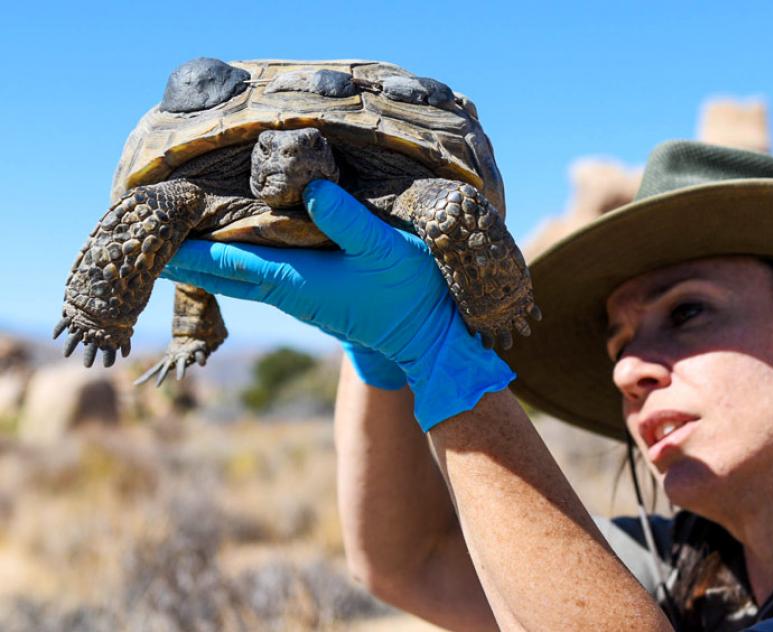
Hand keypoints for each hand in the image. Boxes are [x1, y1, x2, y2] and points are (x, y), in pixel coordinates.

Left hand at [160, 180, 514, 428]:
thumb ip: (347, 221)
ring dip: (204, 260)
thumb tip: (307, 190)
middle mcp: (289, 291)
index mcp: (297, 281)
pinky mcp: (311, 293)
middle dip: (183, 259)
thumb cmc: (412, 291)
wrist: (431, 337)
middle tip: (142, 244)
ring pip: (237, 276)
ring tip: (172, 243)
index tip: (151, 239)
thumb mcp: (385, 249)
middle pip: (221, 273)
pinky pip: (257, 275)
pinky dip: (231, 261)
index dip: (189, 249)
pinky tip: (225, 249)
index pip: (228, 262)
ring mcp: (299, 295)